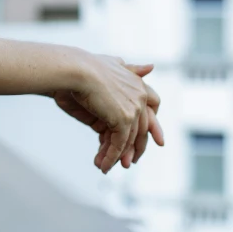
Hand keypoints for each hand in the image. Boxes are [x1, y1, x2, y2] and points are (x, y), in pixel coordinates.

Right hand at [50, 55, 163, 173]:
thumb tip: (151, 66)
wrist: (75, 70)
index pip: (153, 104)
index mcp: (138, 83)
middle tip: (131, 162)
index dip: (153, 122)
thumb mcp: (112, 65)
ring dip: (119, 156)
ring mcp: (134, 108)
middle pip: (144, 127)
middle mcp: (140, 95)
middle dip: (137, 146)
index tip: (156, 139)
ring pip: (130, 138)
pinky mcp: (123, 119)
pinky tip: (103, 165)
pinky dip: (111, 156)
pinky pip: (120, 143)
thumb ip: (129, 69)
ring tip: (107, 166)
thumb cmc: (86, 65)